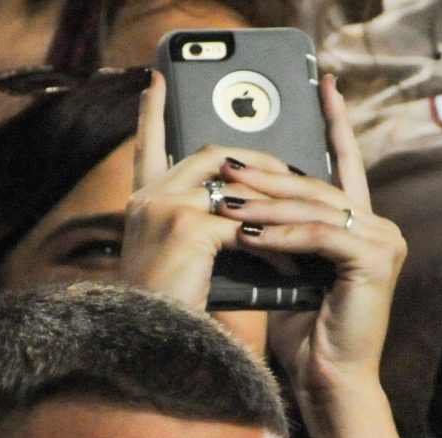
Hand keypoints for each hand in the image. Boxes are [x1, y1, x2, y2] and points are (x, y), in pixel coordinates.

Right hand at [124, 72, 271, 335]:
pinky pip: (245, 224)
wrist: (154, 349)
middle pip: (210, 157)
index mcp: (141, 203)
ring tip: (301, 214)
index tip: (157, 83)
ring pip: (234, 185)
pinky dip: (272, 243)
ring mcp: (165, 210)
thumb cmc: (169, 316)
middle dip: (255, 163)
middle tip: (287, 173)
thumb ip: (198, 228)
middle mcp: (147, 198)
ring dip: (273, 201)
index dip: (151, 115)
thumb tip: (240, 216)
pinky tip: (290, 263)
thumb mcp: (178, 262)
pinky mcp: (188, 230)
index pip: (147, 147)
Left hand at [225, 75, 405, 406]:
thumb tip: (241, 199)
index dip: (335, 124)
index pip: (345, 165)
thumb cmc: (305, 334)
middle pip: (315, 187)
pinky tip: (249, 234)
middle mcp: (380, 226)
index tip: (325, 84)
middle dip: (266, 177)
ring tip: (223, 200)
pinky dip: (281, 235)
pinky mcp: (375, 259)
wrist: (329, 382)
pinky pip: (319, 236)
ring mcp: (384, 241)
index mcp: (362, 225)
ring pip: (314, 208)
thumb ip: (280, 233)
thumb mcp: (287, 269)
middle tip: (223, 163)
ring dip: (264, 204)